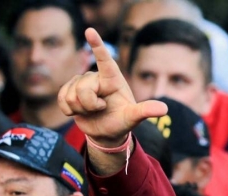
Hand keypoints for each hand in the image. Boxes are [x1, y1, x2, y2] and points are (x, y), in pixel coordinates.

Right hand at [58, 28, 167, 145]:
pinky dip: (69, 110)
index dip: (97, 45)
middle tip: (100, 109)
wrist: (106, 133)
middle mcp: (96, 77)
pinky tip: (79, 112)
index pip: (104, 60)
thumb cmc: (121, 122)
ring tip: (92, 111)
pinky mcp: (68, 91)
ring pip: (72, 94)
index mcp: (112, 78)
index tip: (90, 31)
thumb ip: (146, 111)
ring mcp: (80, 83)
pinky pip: (62, 99)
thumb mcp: (133, 117)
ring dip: (81, 108)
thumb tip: (165, 109)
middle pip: (84, 88)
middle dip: (91, 104)